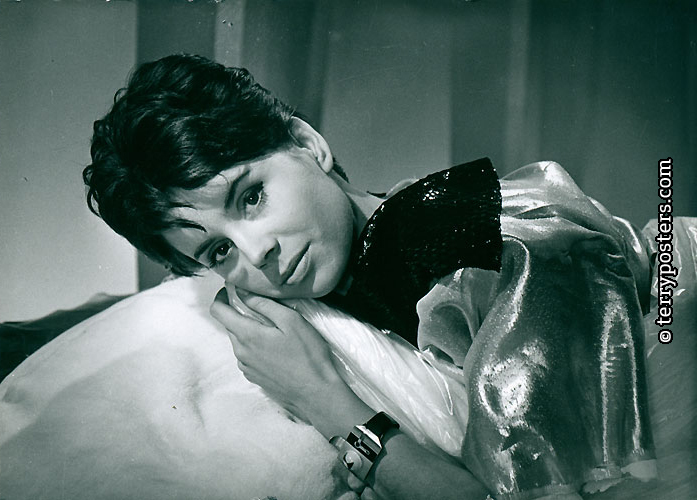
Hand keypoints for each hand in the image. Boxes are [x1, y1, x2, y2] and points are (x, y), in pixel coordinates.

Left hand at [210, 288, 341, 420]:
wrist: (316, 392)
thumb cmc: (308, 354)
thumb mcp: (291, 321)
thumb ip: (264, 304)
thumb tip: (242, 291)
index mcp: (247, 335)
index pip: (218, 311)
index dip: (222, 296)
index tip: (233, 289)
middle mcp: (241, 352)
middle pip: (229, 325)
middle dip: (240, 312)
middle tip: (263, 306)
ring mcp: (246, 367)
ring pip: (239, 340)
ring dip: (249, 330)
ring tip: (273, 329)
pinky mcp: (254, 377)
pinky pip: (247, 355)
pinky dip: (254, 346)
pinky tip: (275, 348)